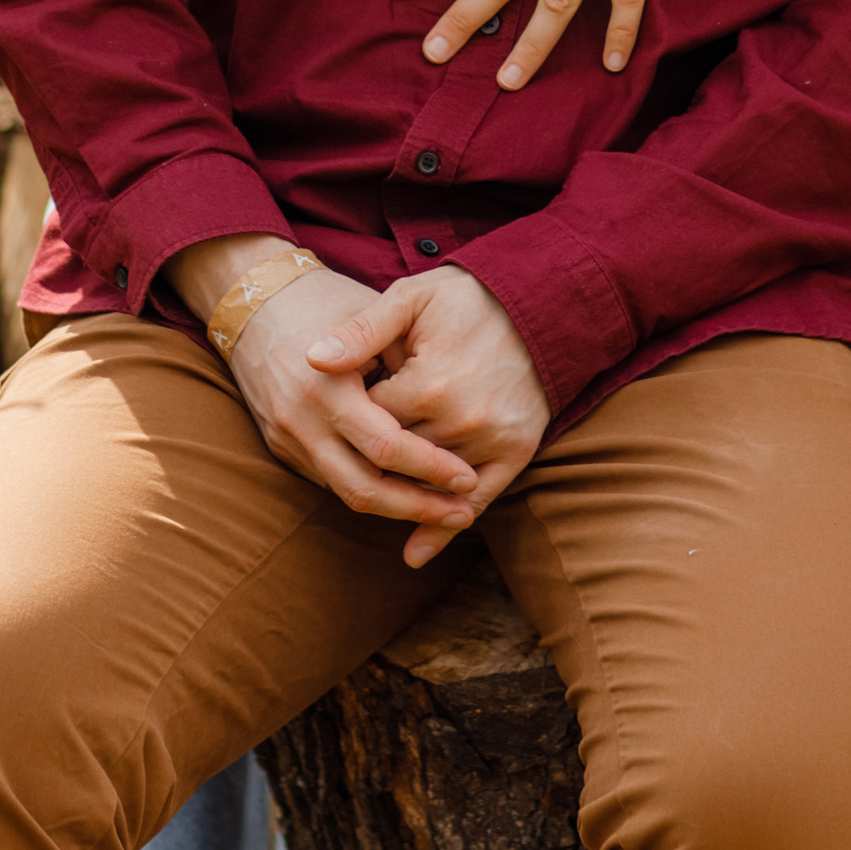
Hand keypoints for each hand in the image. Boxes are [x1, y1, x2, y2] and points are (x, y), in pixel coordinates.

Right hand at [175, 241, 480, 532]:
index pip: (387, 447)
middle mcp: (302, 420)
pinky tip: (402, 489)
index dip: (431, 468)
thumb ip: (407, 366)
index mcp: (328, 387)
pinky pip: (328, 479)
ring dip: (395, 508)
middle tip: (462, 513)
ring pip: (345, 494)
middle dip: (418, 507)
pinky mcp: (279, 445)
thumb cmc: (326, 300)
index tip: (469, 478)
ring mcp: (286, 437)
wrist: (254, 298)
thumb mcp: (373, 319)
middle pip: (365, 489)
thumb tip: (452, 415)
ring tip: (440, 511)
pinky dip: (367, 487)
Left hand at [307, 272, 548, 567]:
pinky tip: (415, 552)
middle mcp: (461, 420)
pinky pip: (478, 499)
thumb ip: (361, 332)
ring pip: (429, 484)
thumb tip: (312, 360)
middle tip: (351, 445)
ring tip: (369, 494)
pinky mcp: (517, 450)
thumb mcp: (410, 299)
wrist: (538, 301)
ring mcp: (491, 440)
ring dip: (401, 491)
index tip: (346, 403)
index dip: (352, 415)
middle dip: (372, 455)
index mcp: (428, 384)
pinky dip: (444, 529)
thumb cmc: (465, 297)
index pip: (370, 423)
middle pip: (396, 459)